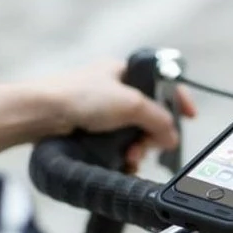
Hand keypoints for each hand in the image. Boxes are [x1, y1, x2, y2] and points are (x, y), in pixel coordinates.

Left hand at [38, 59, 196, 170]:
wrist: (41, 114)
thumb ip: (158, 119)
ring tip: (130, 157)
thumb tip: (171, 137)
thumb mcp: (131, 104)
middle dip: (151, 134)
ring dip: (136, 148)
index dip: (178, 99)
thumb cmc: (79, 97)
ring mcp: (100, 110)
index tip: (190, 116)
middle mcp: (112, 89)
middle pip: (148, 114)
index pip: (161, 83)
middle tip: (148, 146)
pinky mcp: (89, 129)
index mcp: (123, 71)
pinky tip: (121, 162)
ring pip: (132, 132)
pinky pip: (116, 144)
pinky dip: (122, 154)